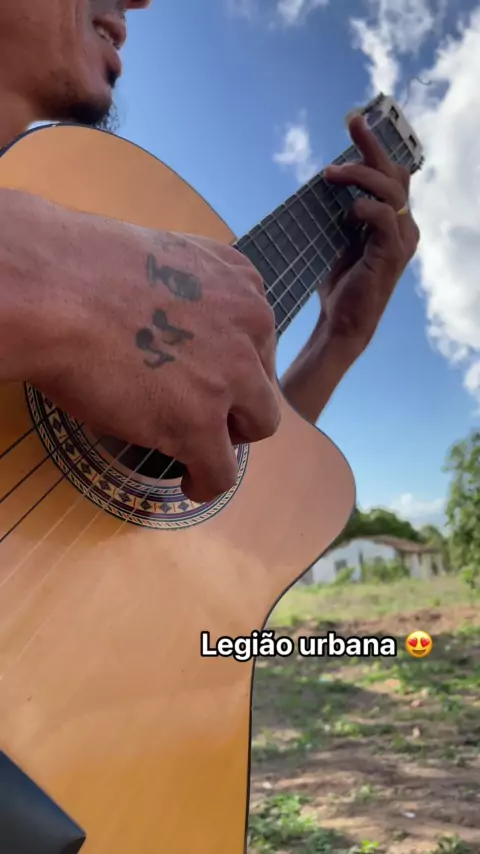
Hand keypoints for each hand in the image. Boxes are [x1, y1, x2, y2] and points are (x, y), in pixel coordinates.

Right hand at [2, 190, 279, 502]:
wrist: (53, 291)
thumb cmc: (81, 269)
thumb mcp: (157, 266)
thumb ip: (184, 299)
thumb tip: (169, 331)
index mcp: (239, 280)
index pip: (257, 336)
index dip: (233, 363)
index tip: (208, 375)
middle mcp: (250, 325)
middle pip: (263, 380)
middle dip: (238, 400)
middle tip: (202, 411)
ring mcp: (231, 375)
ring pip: (259, 424)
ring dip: (230, 438)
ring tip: (201, 450)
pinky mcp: (200, 423)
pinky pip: (222, 470)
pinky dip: (207, 480)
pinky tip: (190, 481)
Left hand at [320, 114, 419, 353]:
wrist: (342, 324)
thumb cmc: (340, 285)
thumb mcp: (340, 240)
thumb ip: (344, 213)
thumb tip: (329, 180)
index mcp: (392, 222)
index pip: (391, 176)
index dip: (375, 149)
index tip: (354, 124)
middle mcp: (402, 227)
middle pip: (395, 174)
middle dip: (372, 146)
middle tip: (352, 123)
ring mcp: (400, 240)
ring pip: (390, 190)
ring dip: (360, 176)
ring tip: (330, 174)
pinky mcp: (391, 254)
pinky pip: (383, 218)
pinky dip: (364, 208)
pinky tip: (346, 212)